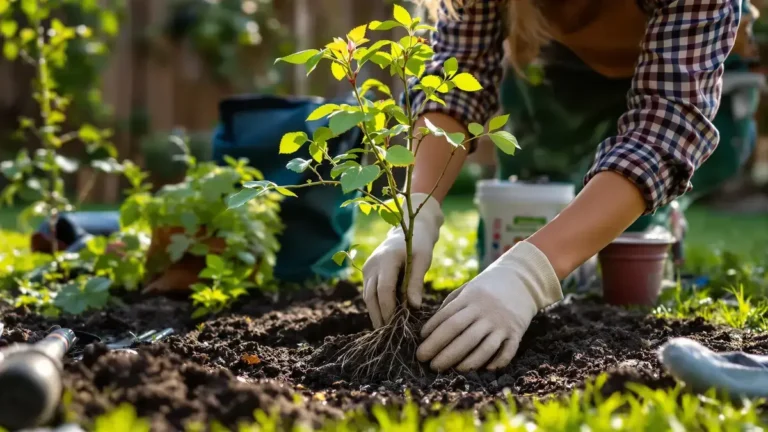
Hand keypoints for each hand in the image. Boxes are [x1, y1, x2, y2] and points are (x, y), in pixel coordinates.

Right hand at [363, 193, 443, 327]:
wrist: (409, 227)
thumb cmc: (420, 244)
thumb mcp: (423, 260)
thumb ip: (416, 282)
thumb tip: (414, 307)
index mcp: (386, 259)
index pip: (384, 289)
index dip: (389, 309)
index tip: (397, 325)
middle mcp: (372, 264)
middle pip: (371, 296)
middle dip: (380, 317)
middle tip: (389, 336)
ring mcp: (367, 268)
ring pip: (368, 297)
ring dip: (376, 314)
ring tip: (387, 331)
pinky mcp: (368, 272)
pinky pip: (370, 293)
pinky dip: (377, 306)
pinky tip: (386, 318)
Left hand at [417, 241, 561, 371]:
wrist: (522, 279)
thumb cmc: (487, 287)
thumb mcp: (467, 289)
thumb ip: (450, 306)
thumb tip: (431, 329)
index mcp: (471, 298)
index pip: (448, 318)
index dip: (432, 332)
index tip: (421, 344)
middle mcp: (486, 311)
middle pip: (461, 334)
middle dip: (443, 351)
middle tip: (427, 363)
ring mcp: (502, 322)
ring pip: (483, 347)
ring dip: (466, 362)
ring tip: (450, 370)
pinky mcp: (517, 332)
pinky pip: (507, 351)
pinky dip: (496, 362)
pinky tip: (484, 369)